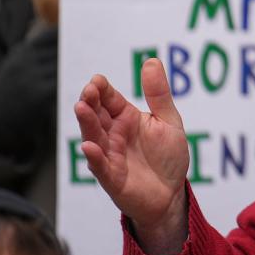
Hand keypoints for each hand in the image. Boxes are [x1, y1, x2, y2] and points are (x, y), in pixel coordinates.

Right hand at [74, 58, 189, 254]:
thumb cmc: (168, 157)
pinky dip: (94, 157)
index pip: (110, 99)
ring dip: (87, 124)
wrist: (172, 193)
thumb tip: (151, 61)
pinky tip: (90, 147)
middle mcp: (113, 135)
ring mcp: (110, 155)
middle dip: (91, 102)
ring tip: (82, 108)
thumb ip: (158, 94)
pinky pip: (100, 166)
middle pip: (97, 115)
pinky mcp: (111, 177)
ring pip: (94, 137)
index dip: (102, 89)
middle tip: (89, 91)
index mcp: (127, 118)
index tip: (98, 79)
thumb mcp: (168, 121)